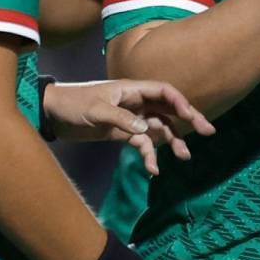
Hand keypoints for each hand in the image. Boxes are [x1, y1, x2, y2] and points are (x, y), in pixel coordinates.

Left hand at [42, 79, 216, 173]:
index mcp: (132, 90)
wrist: (52, 115)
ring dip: (172, 142)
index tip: (191, 116)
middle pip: (168, 109)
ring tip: (184, 157)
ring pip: (159, 129)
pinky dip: (149, 156)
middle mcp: (136, 102)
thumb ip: (121, 119)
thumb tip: (145, 130)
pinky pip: (143, 144)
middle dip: (188, 120)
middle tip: (208, 132)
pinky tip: (152, 170)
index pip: (164, 91)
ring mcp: (131, 118)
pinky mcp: (122, 133)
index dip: (180, 102)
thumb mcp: (96, 110)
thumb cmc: (73, 105)